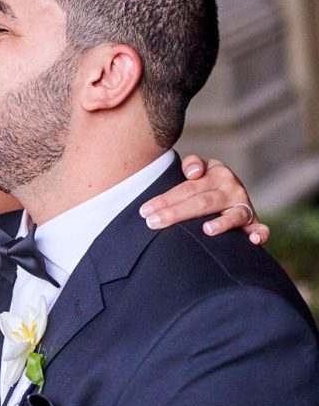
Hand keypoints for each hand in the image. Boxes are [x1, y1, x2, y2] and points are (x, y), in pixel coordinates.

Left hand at [139, 156, 269, 244]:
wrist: (232, 193)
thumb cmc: (205, 185)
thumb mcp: (199, 170)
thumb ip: (192, 165)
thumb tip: (194, 172)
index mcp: (216, 173)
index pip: (187, 188)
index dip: (165, 199)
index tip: (145, 211)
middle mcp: (231, 188)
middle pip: (202, 202)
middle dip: (176, 213)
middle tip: (153, 223)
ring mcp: (243, 205)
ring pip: (232, 215)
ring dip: (222, 223)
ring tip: (206, 230)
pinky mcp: (254, 222)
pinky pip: (260, 228)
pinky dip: (260, 233)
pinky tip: (254, 240)